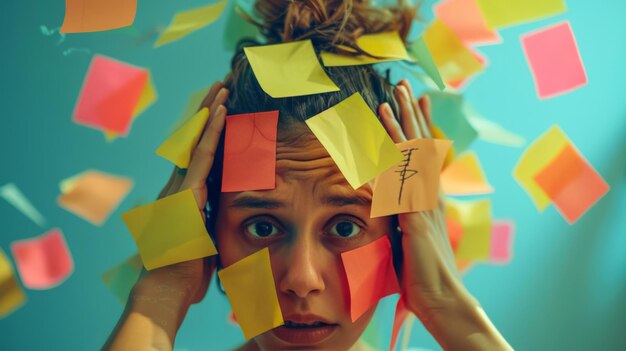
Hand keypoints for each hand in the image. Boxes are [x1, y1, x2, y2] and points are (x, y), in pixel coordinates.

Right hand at [136, 81, 228, 304]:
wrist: (166, 291)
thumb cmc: (184, 274)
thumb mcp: (202, 243)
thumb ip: (208, 226)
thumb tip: (217, 224)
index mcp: (182, 198)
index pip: (198, 158)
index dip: (208, 134)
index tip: (219, 112)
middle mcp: (177, 187)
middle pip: (193, 142)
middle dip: (206, 114)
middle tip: (219, 88)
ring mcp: (179, 188)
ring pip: (196, 142)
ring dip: (210, 113)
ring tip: (221, 88)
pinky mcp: (185, 193)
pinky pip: (201, 156)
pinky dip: (211, 132)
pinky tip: (221, 112)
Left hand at [378, 79, 466, 319]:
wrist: (442, 298)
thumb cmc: (425, 272)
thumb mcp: (411, 236)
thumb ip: (401, 214)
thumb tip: (387, 202)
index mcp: (428, 197)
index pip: (423, 152)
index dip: (418, 125)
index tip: (414, 99)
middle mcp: (430, 194)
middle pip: (419, 146)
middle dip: (409, 113)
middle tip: (402, 85)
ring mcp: (424, 205)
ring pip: (411, 158)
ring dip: (399, 128)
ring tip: (390, 100)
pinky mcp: (415, 220)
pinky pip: (400, 186)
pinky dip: (390, 164)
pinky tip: (378, 148)